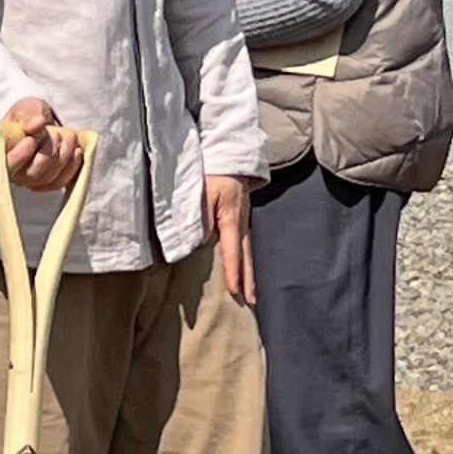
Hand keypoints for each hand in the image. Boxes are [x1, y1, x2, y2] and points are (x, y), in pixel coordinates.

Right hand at [0, 99, 84, 195]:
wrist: (43, 124)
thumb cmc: (29, 116)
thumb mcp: (26, 108)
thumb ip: (29, 115)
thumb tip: (37, 123)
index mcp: (3, 153)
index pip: (8, 163)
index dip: (20, 155)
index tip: (32, 139)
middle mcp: (16, 172)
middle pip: (32, 174)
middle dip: (48, 153)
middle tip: (56, 134)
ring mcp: (33, 180)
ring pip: (49, 177)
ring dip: (64, 156)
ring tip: (70, 136)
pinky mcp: (49, 183)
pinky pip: (61, 181)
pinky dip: (72, 167)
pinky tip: (77, 151)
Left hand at [207, 174, 255, 303]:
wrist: (229, 152)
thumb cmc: (214, 172)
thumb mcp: (203, 191)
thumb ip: (200, 217)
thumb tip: (202, 243)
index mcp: (231, 218)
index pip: (233, 251)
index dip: (233, 272)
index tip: (234, 292)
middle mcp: (242, 221)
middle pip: (246, 255)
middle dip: (248, 279)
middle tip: (252, 301)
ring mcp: (244, 218)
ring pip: (247, 250)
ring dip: (249, 271)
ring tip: (251, 292)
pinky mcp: (241, 215)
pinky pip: (244, 242)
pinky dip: (245, 258)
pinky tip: (243, 267)